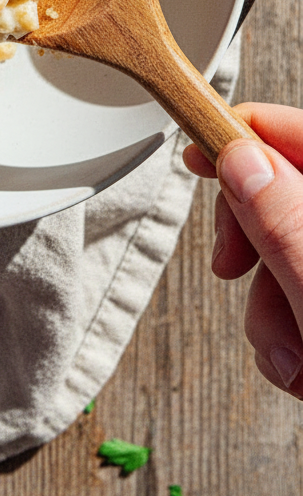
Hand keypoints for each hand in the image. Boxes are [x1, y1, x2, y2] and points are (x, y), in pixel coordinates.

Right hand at [184, 103, 302, 400]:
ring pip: (291, 258)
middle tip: (233, 270)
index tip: (202, 152)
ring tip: (296, 359)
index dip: (250, 135)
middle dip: (256, 244)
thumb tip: (245, 163)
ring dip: (273, 310)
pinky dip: (293, 336)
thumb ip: (290, 225)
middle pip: (290, 197)